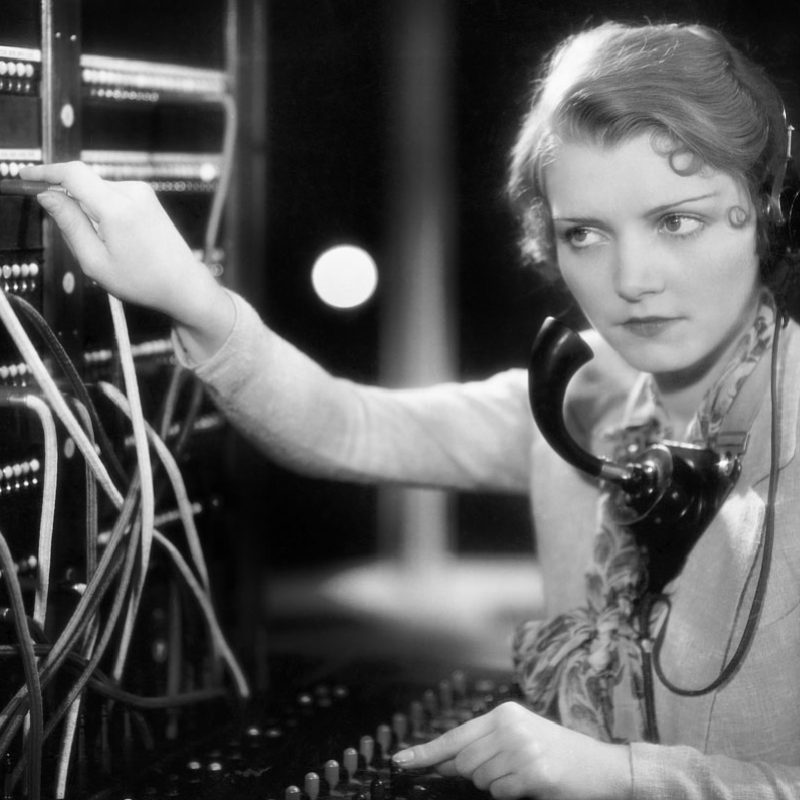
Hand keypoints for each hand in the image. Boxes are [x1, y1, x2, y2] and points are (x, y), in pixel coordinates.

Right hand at [19, 162, 232, 352]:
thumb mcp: (95, 261)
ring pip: (98, 191)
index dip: (44, 172)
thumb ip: (69, 224)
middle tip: (76, 237)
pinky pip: (113, 196)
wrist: (184, 285)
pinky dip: (105, 212)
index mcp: (117, 207)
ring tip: (108, 246)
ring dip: (90, 211)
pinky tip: (119, 240)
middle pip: (84, 182)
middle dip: (70, 202)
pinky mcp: (148, 197)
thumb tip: (48, 195)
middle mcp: (132, 192)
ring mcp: (143, 193)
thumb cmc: (143, 281)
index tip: (25, 177)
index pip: (72, 173)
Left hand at [392, 701, 631, 799]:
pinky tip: (533, 784)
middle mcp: (510, 726)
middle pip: (465, 763)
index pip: (456, 735)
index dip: (426, 751)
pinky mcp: (534, 772)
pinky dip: (512, 794)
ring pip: (481, 780)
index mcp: (504, 714)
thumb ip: (484, 746)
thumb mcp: (520, 737)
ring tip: (524, 775)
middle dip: (476, 775)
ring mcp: (522, 749)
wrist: (602, 766)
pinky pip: (501, 793)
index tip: (400, 761)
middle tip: (505, 773)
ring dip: (497, 786)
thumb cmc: (558, 753)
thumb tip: (445, 762)